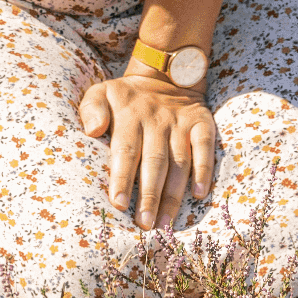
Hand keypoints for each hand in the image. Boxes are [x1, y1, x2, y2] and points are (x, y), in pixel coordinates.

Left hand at [78, 73, 217, 229]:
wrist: (165, 72)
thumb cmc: (126, 96)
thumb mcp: (102, 92)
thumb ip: (92, 109)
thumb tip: (92, 130)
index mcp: (130, 116)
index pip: (125, 150)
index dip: (122, 178)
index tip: (119, 205)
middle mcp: (157, 121)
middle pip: (154, 162)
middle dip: (149, 195)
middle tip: (145, 224)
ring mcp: (181, 123)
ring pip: (179, 162)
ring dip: (173, 193)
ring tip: (165, 223)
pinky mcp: (202, 123)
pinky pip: (205, 148)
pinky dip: (204, 170)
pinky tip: (199, 194)